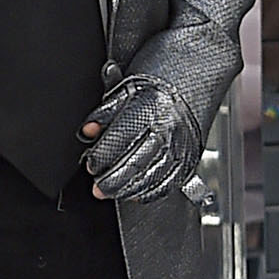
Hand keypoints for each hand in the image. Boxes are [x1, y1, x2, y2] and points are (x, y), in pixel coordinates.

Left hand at [78, 74, 199, 203]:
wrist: (191, 85)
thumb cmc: (155, 89)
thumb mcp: (126, 90)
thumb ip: (105, 112)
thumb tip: (87, 131)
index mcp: (152, 106)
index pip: (123, 135)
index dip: (104, 154)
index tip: (91, 163)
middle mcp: (169, 127)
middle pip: (139, 160)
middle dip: (114, 179)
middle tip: (97, 187)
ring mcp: (181, 145)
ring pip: (153, 176)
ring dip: (128, 189)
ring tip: (110, 192)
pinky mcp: (189, 160)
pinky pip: (169, 182)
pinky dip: (149, 192)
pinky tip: (134, 193)